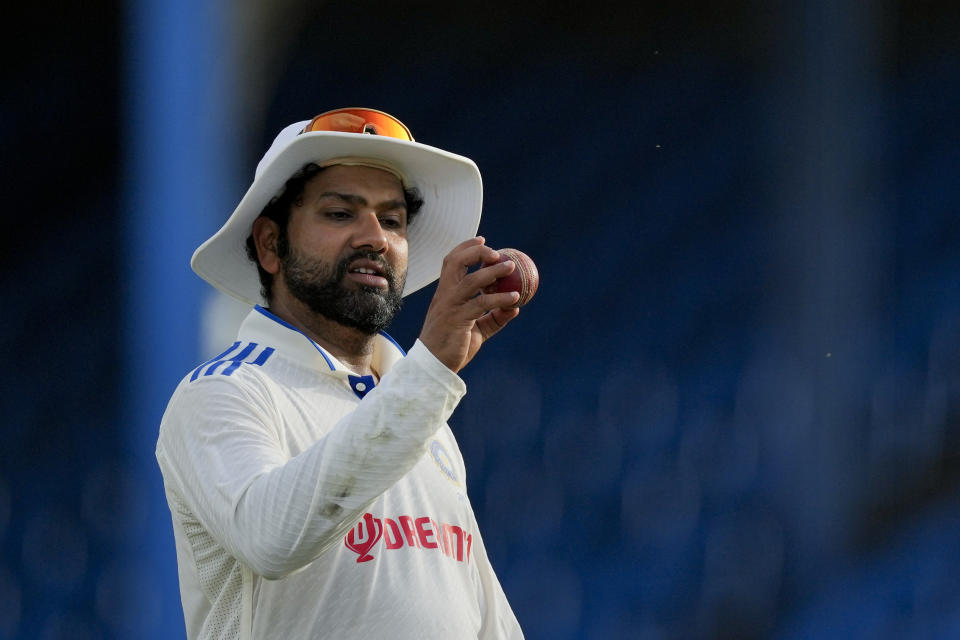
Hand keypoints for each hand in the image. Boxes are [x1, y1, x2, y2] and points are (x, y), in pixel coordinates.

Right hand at [418, 237, 520, 372]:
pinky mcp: (457, 319)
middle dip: (476, 252)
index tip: (483, 240)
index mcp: (445, 293)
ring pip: (470, 281)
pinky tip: (514, 299)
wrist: (435, 367)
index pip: (451, 262)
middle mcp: (445, 295)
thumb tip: (515, 308)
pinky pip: (481, 304)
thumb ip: (494, 317)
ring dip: (492, 272)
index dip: (466, 247)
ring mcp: (450, 306)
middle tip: (497, 252)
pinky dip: (499, 298)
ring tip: (511, 268)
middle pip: (455, 262)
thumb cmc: (453, 347)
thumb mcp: (478, 329)